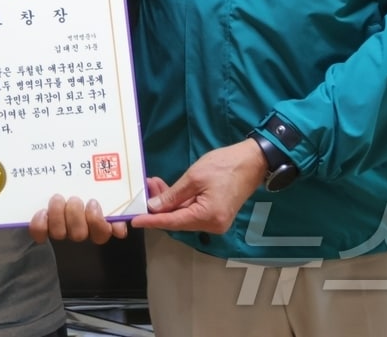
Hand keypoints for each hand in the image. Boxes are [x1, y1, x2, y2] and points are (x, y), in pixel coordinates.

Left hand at [29, 194, 128, 243]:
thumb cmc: (82, 185)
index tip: (93, 203)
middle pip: (78, 234)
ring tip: (58, 198)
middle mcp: (77, 230)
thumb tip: (120, 230)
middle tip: (74, 198)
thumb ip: (115, 209)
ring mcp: (59, 229)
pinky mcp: (42, 227)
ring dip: (58, 214)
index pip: (101, 234)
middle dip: (75, 214)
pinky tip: (42, 211)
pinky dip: (40, 223)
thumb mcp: (101, 191)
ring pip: (59, 233)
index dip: (97, 223)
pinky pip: (39, 232)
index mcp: (94, 224)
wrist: (58, 176)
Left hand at [131, 140, 265, 233]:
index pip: (173, 222)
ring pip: (183, 215)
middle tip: (145, 188)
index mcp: (208, 217)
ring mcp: (215, 221)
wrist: (252, 161)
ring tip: (154, 184)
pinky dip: (178, 201)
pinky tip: (167, 189)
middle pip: (178, 220)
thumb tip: (154, 207)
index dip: (152, 221)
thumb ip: (173, 195)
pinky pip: (192, 211)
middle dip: (159, 206)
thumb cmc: (224, 166)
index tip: (134, 220)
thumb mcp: (194, 177)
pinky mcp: (215, 214)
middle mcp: (212, 225)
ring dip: (168, 201)